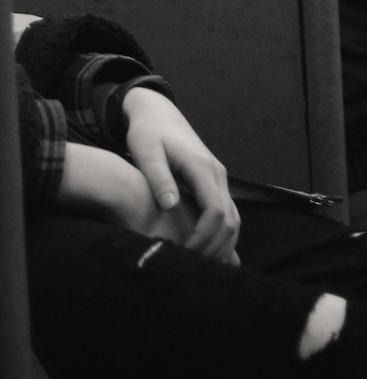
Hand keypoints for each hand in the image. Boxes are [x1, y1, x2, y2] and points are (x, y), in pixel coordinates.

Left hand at [122, 88, 239, 263]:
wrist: (157, 113)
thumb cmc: (147, 132)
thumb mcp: (145, 151)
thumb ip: (158, 177)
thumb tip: (170, 206)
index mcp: (201, 167)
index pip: (216, 211)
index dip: (204, 237)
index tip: (186, 252)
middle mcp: (217, 173)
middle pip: (231, 220)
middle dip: (215, 247)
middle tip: (193, 265)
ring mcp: (219, 178)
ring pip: (234, 219)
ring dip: (222, 244)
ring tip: (199, 263)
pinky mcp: (214, 182)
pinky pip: (227, 213)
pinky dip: (222, 234)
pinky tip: (207, 249)